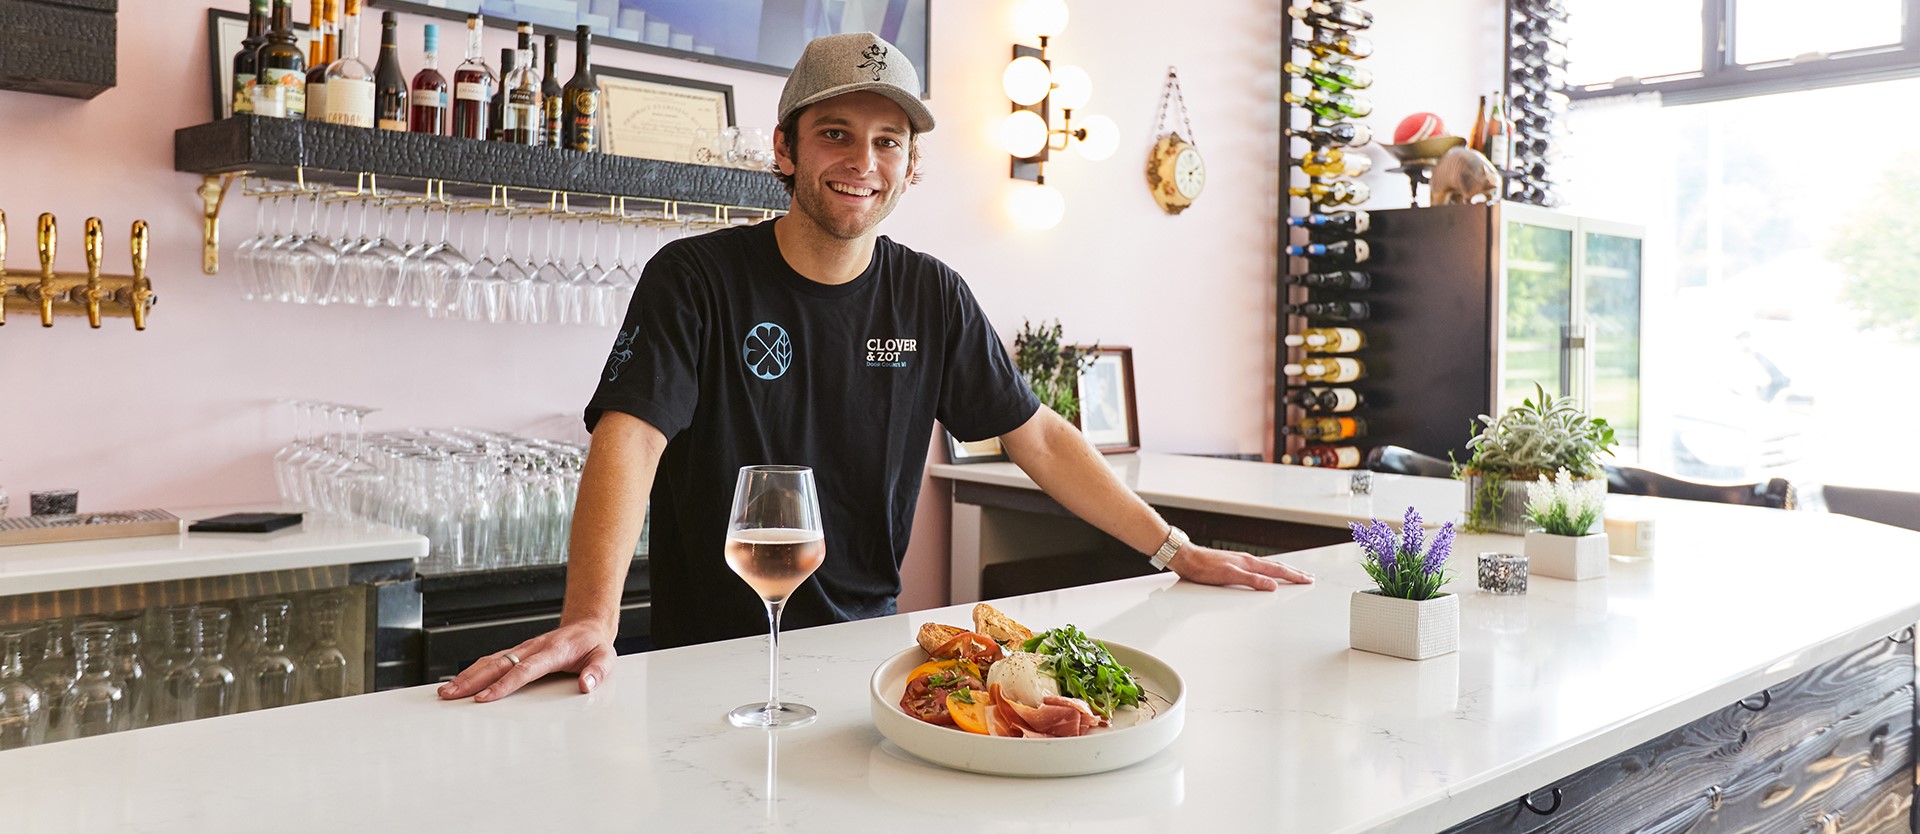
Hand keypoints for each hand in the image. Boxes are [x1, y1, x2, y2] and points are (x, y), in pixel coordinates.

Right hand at [437, 621, 615, 702]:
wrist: (588, 626)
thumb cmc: (594, 646)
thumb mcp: (605, 658)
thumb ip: (597, 672)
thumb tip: (586, 685)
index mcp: (552, 651)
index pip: (524, 670)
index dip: (504, 684)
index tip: (485, 698)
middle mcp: (532, 648)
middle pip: (498, 664)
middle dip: (473, 681)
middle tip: (451, 695)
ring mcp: (522, 649)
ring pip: (490, 661)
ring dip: (467, 676)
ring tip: (446, 691)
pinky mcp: (517, 653)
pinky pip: (492, 661)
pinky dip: (473, 671)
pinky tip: (460, 682)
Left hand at [1171, 543, 1314, 590]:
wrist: (1186, 558)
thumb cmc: (1203, 568)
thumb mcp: (1229, 576)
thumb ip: (1252, 580)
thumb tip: (1272, 585)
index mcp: (1249, 563)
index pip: (1277, 570)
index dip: (1294, 576)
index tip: (1308, 579)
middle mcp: (1247, 560)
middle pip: (1276, 566)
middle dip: (1294, 572)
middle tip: (1308, 576)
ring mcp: (1241, 561)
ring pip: (1268, 565)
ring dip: (1283, 570)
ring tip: (1293, 573)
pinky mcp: (1234, 563)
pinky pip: (1259, 566)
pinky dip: (1269, 569)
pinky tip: (1266, 571)